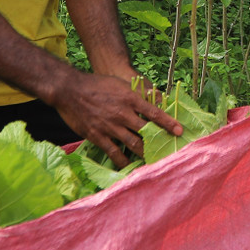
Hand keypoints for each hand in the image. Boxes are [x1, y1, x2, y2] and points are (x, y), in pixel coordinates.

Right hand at [53, 73, 182, 167]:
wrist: (70, 90)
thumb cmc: (96, 85)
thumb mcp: (120, 83)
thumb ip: (137, 92)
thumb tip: (155, 96)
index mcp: (129, 99)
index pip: (154, 112)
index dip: (168, 122)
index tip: (179, 130)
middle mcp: (122, 114)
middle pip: (146, 131)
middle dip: (158, 141)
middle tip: (169, 150)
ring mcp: (110, 126)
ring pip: (133, 144)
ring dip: (144, 153)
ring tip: (153, 160)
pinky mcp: (97, 136)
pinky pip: (114, 152)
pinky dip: (123, 160)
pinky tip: (130, 165)